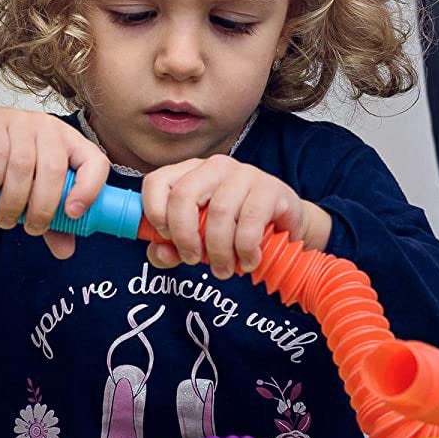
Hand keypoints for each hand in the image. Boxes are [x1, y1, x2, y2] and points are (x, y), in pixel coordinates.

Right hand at [0, 106, 108, 258]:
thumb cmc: (12, 164)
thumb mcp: (36, 192)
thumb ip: (54, 221)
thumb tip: (65, 252)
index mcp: (72, 145)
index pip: (95, 162)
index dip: (89, 189)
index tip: (72, 215)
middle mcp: (50, 130)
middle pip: (54, 170)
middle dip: (43, 208)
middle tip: (31, 229)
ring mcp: (21, 122)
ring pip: (22, 165)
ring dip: (13, 201)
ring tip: (5, 220)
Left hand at [141, 155, 331, 277]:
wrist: (285, 230)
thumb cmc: (233, 232)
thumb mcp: (198, 243)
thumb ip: (170, 249)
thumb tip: (160, 252)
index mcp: (189, 174)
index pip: (156, 182)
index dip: (154, 212)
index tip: (165, 239)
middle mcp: (214, 167)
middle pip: (183, 196)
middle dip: (185, 236)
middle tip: (194, 260)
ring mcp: (244, 174)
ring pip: (219, 213)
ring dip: (218, 251)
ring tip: (223, 270)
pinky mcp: (270, 188)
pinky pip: (249, 221)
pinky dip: (245, 249)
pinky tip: (248, 261)